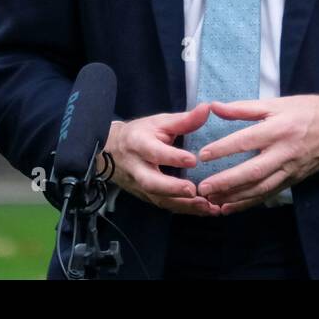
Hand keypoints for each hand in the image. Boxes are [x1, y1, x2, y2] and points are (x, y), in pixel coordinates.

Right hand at [103, 102, 223, 216]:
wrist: (111, 152)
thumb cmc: (140, 133)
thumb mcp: (159, 122)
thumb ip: (184, 119)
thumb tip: (207, 108)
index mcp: (138, 143)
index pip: (154, 152)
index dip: (172, 157)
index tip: (192, 160)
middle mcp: (137, 168)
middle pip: (151, 182)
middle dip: (172, 188)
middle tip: (194, 190)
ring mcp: (139, 186)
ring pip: (159, 199)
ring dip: (183, 205)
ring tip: (207, 206)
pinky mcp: (146, 197)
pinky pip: (165, 206)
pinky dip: (185, 210)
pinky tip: (204, 210)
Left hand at [193, 93, 318, 213]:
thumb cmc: (309, 110)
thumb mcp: (278, 102)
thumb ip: (245, 107)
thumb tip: (215, 106)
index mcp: (279, 128)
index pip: (247, 140)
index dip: (224, 148)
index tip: (203, 155)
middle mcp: (284, 152)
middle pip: (253, 171)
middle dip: (226, 182)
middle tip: (203, 188)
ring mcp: (290, 169)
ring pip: (260, 188)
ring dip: (235, 197)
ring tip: (212, 201)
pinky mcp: (294, 180)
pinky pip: (269, 194)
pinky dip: (249, 203)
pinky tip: (231, 207)